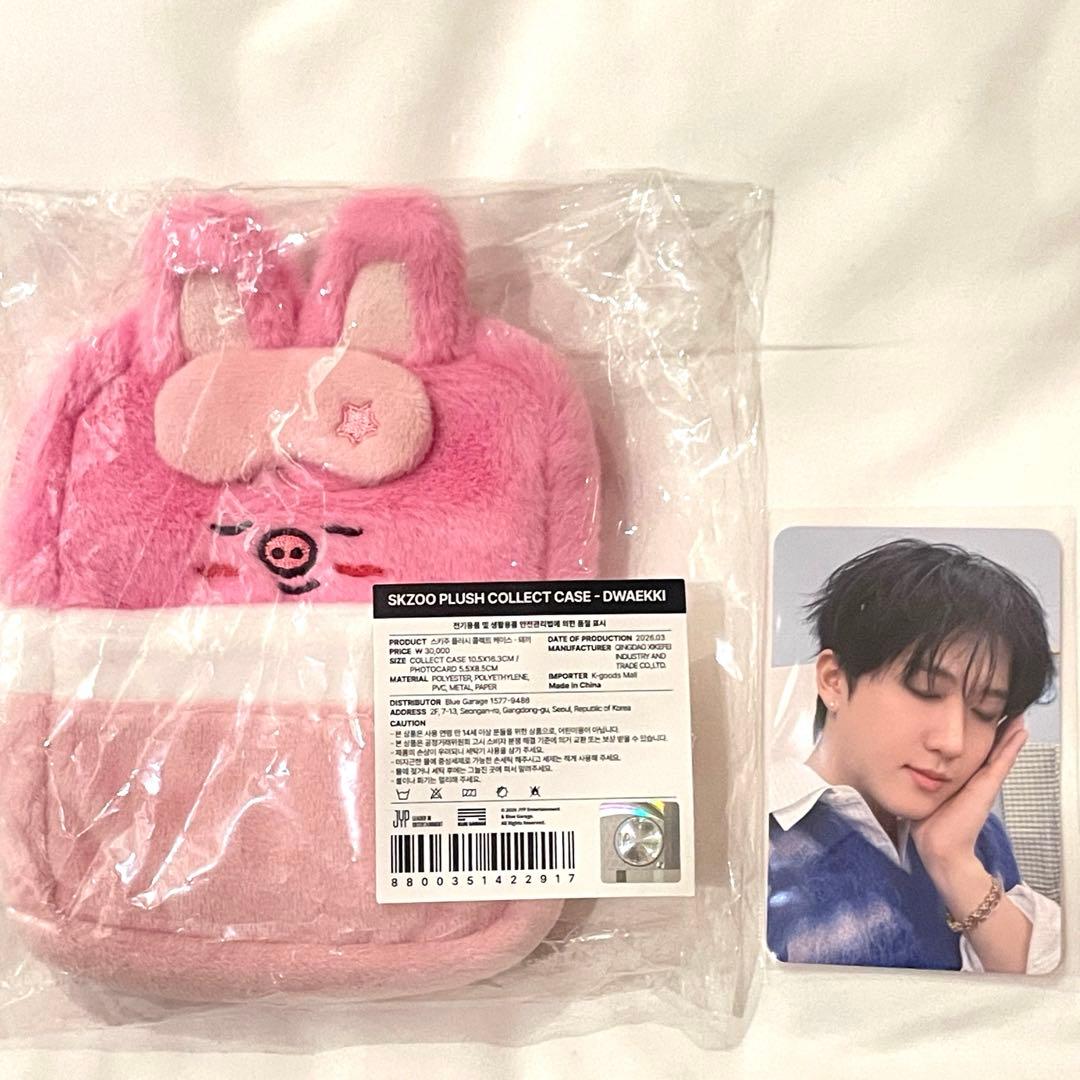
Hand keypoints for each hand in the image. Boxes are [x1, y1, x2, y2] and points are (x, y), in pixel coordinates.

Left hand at [911, 716, 1027, 874]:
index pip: (972, 751)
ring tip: (1018, 713)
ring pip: (999, 751)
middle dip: (996, 728)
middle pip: (989, 748)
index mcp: (961, 779)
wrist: (939, 847)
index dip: (977, 733)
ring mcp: (984, 782)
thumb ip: (921, 780)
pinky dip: (1012, 745)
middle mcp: (975, 779)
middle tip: (1007, 708)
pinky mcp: (987, 786)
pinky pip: (1002, 761)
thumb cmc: (929, 824)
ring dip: (1009, 732)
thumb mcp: (925, 793)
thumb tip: (905, 768)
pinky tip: (1020, 731)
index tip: (979, 713)